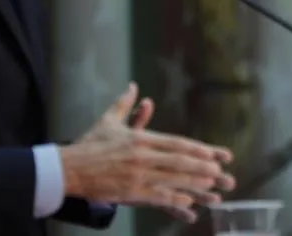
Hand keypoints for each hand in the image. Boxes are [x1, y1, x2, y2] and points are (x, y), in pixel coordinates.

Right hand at [59, 82, 235, 222]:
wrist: (68, 168)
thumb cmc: (89, 145)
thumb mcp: (108, 121)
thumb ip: (125, 105)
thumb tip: (133, 86)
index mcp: (141, 139)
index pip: (176, 143)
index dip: (198, 150)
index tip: (215, 154)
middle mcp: (143, 156)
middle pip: (180, 162)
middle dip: (204, 168)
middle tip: (223, 174)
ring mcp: (138, 175)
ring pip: (173, 179)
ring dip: (195, 184)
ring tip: (214, 188)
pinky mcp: (130, 191)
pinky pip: (158, 197)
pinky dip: (174, 200)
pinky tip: (189, 204)